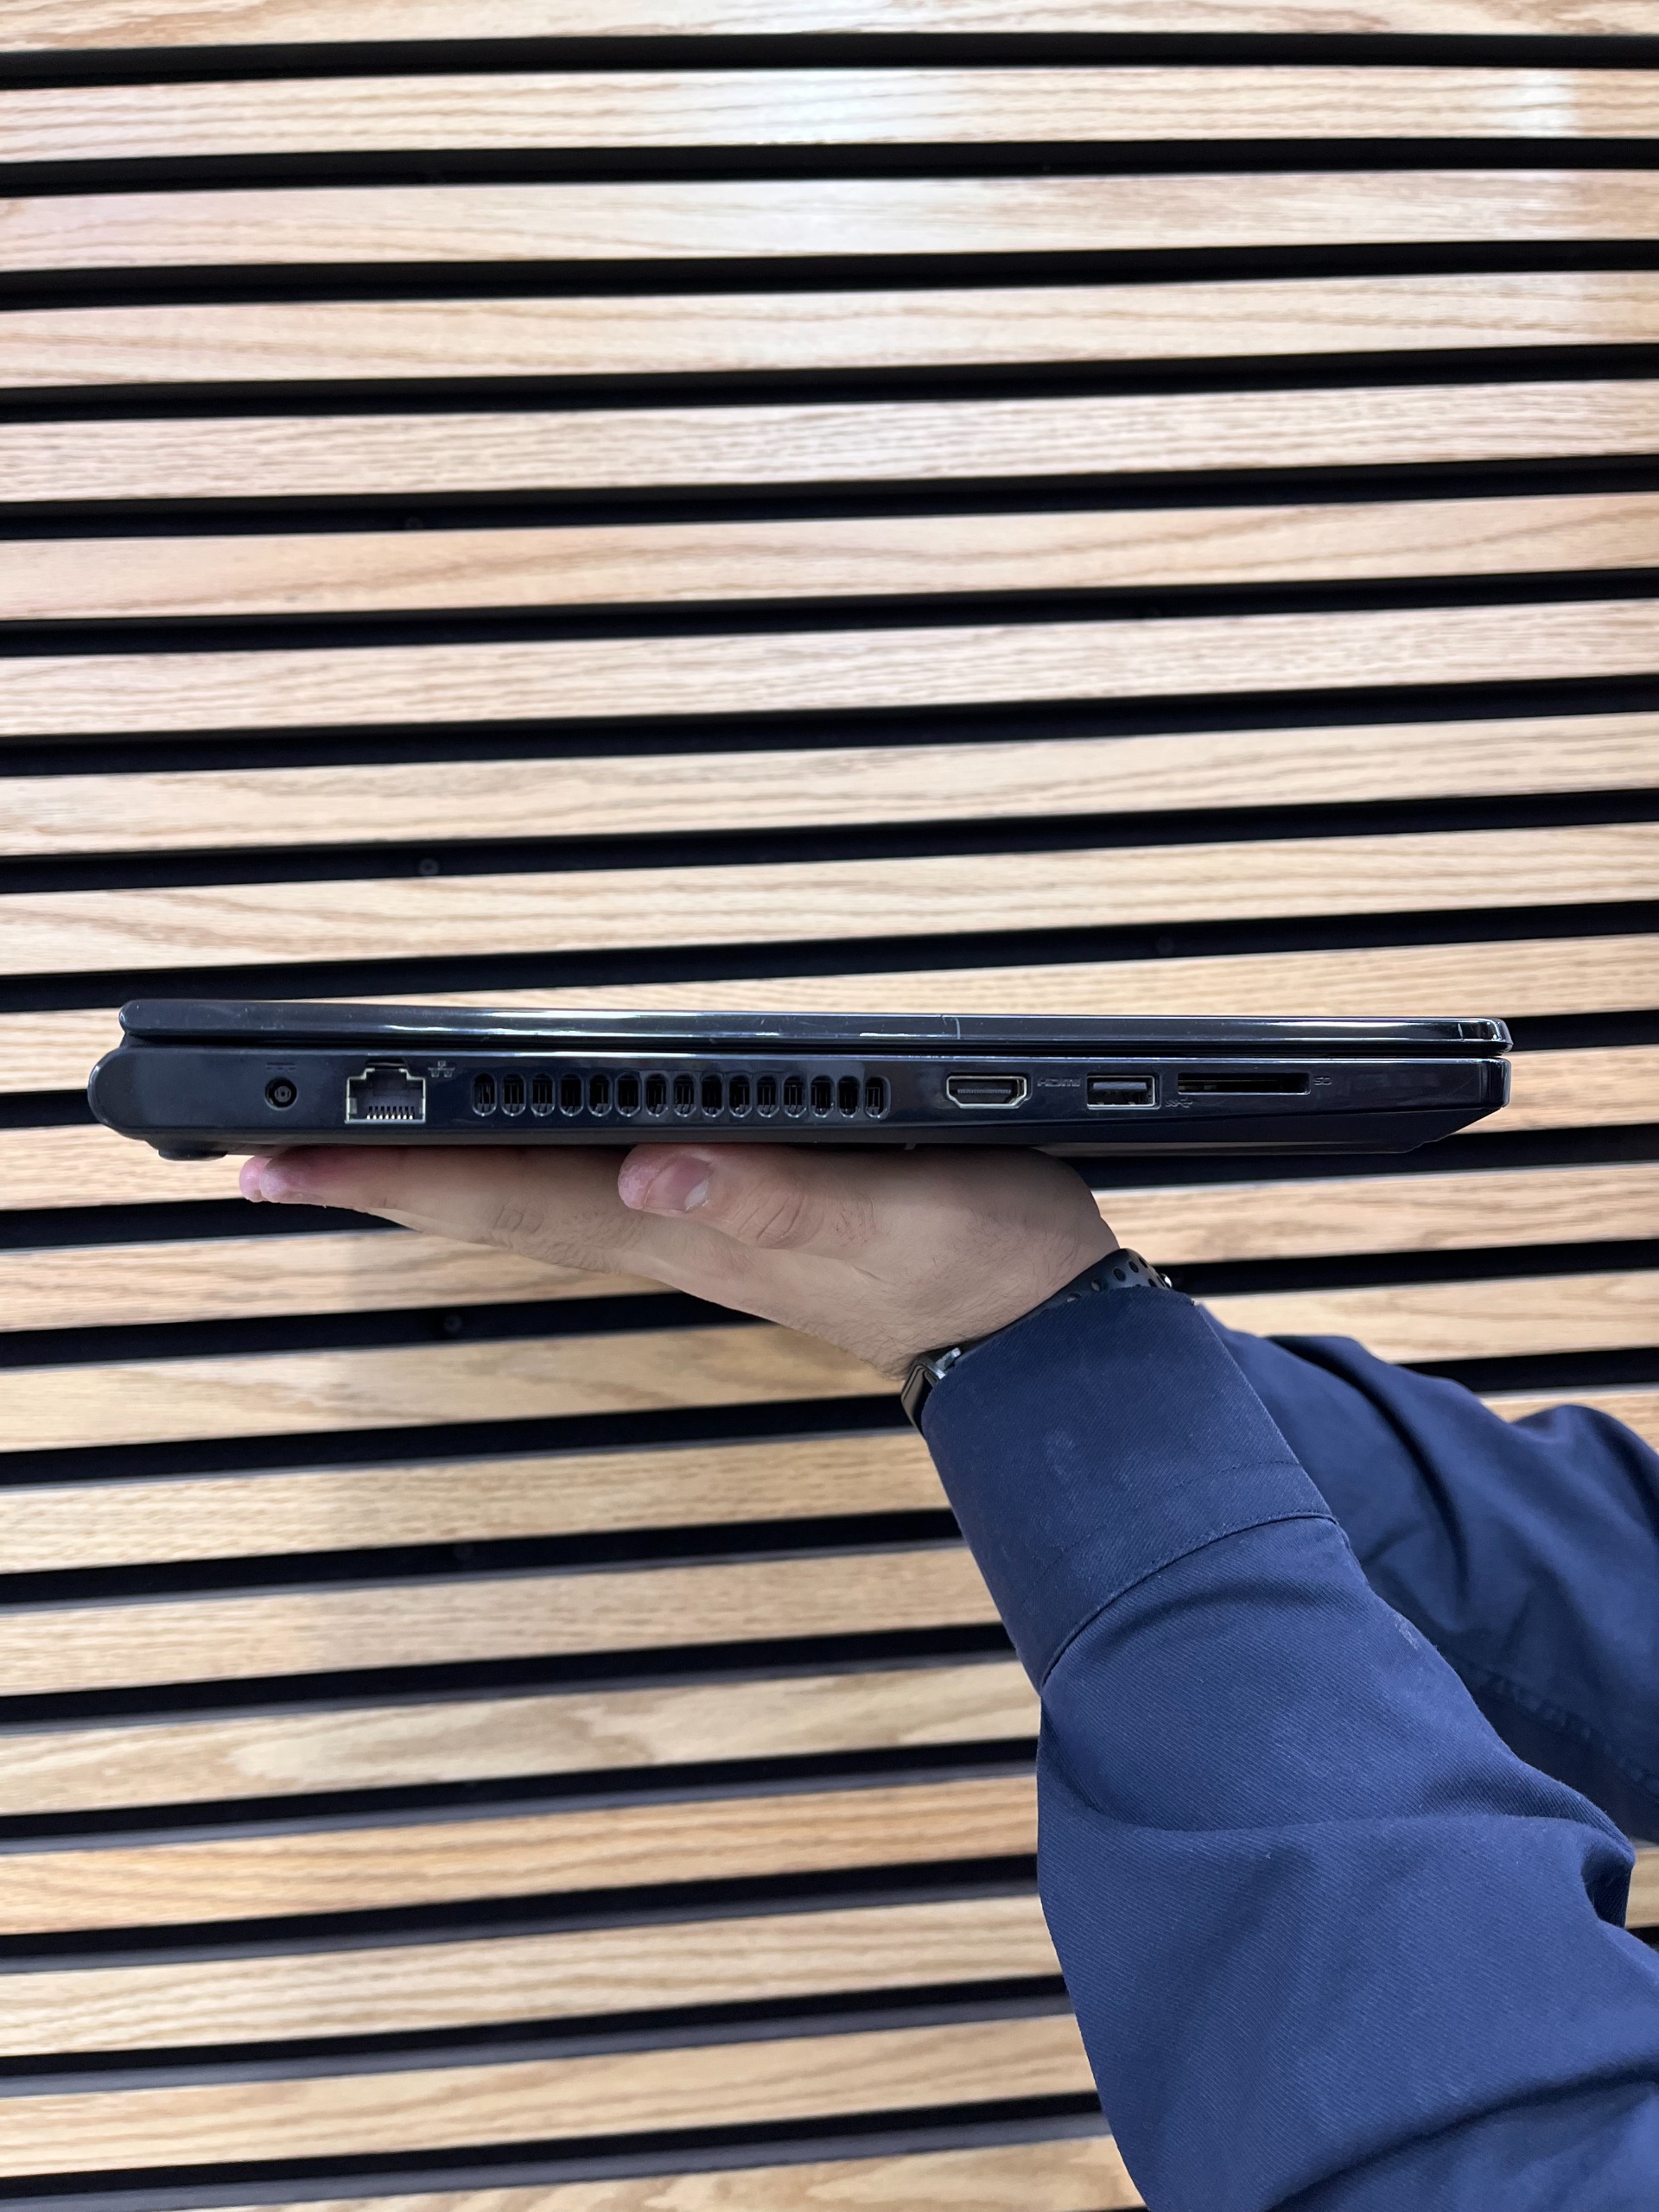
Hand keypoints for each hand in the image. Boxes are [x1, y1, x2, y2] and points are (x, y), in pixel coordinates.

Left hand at [239, 1142, 1116, 1376]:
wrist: (1032, 1331)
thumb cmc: (970, 1253)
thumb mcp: (889, 1211)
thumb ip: (771, 1195)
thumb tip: (649, 1169)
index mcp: (682, 1222)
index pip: (504, 1190)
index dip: (386, 1171)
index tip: (271, 1159)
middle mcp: (661, 1233)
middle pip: (485, 1201)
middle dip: (367, 1179)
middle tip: (246, 1161)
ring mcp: (683, 1238)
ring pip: (519, 1204)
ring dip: (419, 1182)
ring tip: (330, 1161)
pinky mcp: (714, 1229)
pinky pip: (573, 1202)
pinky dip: (501, 1180)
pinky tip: (484, 1166)